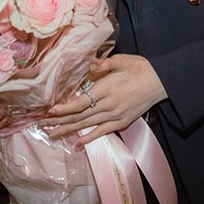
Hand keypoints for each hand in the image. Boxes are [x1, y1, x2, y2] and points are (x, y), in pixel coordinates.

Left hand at [46, 54, 166, 144]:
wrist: (160, 82)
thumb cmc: (140, 68)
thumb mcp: (121, 60)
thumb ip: (103, 63)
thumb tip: (88, 63)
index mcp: (105, 89)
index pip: (79, 103)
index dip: (63, 109)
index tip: (49, 111)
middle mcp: (108, 105)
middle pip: (79, 116)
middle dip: (60, 121)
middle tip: (43, 125)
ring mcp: (115, 116)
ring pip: (88, 125)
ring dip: (69, 130)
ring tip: (53, 134)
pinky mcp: (122, 122)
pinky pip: (103, 132)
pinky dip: (90, 137)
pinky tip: (78, 142)